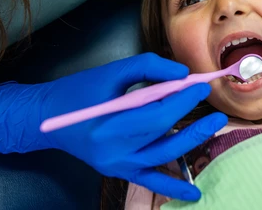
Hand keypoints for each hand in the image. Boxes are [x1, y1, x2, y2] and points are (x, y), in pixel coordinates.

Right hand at [0, 53, 226, 200]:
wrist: (47, 118)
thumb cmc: (79, 91)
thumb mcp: (111, 71)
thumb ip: (148, 67)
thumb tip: (183, 74)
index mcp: (108, 124)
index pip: (157, 113)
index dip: (183, 99)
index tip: (201, 85)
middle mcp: (113, 151)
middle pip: (163, 134)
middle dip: (192, 119)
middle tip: (214, 105)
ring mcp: (116, 166)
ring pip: (163, 157)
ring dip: (190, 141)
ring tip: (213, 125)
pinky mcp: (118, 172)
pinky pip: (150, 181)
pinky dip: (172, 187)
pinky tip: (194, 193)